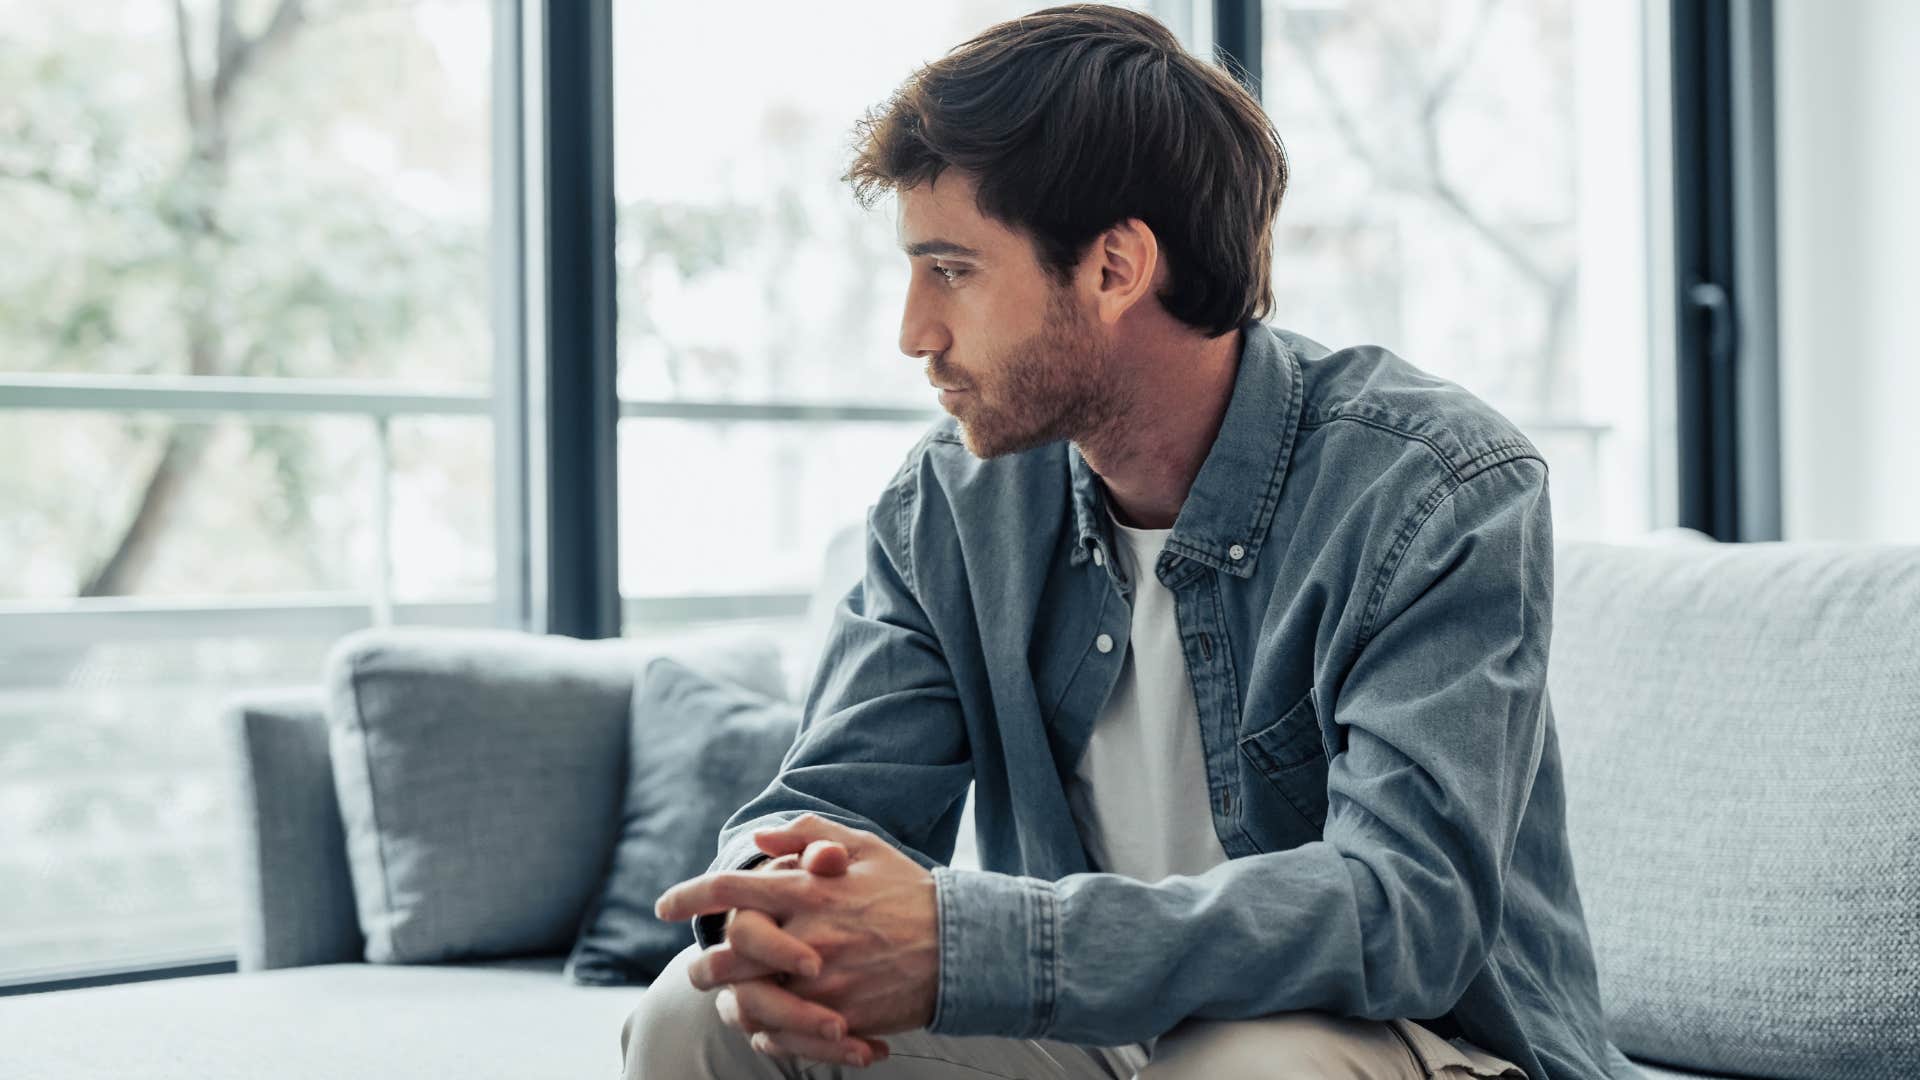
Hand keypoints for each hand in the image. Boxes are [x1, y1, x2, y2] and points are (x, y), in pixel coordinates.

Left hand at [657, 814, 939, 1064]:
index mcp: (809, 890)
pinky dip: (766, 1031)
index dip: (688, 895)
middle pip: (726, 954)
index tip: (662, 906)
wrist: (961, 946)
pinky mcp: (838, 1017)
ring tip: (728, 1001)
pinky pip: (783, 1032)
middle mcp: (808, 935)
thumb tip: (761, 838)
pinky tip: (765, 1024)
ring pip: (748, 999)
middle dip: (702, 964)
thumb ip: (808, 835)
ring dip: (730, 1002)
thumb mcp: (863, 847)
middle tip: (697, 967)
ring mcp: (822, 981)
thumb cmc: (907, 891)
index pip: (730, 890)